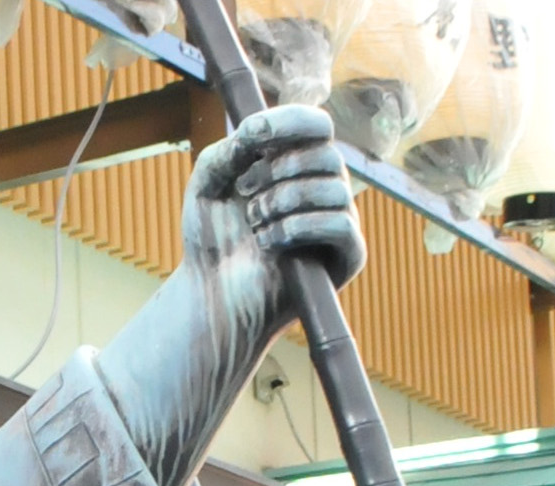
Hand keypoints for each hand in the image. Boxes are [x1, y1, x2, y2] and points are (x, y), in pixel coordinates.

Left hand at [179, 105, 363, 347]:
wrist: (213, 294)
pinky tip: (270, 243)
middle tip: (245, 195)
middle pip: (324, 153)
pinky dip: (299, 228)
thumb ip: (222, 153)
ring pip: (333, 188)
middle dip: (276, 172)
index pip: (314, 124)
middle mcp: (325, 183)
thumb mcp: (206, 187)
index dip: (287, 123)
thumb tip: (253, 133)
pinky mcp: (348, 253)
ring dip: (283, 204)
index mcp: (297, 161)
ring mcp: (340, 217)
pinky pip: (340, 224)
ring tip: (256, 224)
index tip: (250, 136)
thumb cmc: (213, 238)